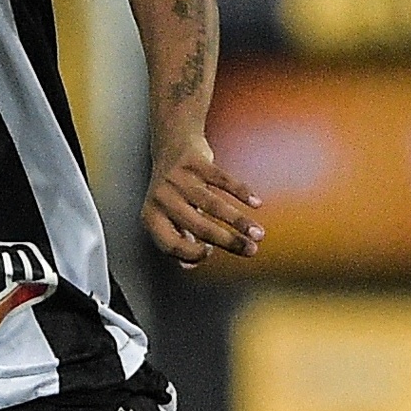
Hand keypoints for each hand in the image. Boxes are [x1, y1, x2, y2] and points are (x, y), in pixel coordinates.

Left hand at [143, 133, 262, 269]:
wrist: (170, 144)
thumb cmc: (173, 189)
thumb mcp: (167, 215)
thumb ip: (178, 239)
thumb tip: (189, 266)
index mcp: (151, 216)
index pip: (170, 244)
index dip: (191, 253)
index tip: (211, 252)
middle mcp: (161, 198)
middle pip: (197, 226)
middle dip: (227, 242)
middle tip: (251, 250)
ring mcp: (177, 178)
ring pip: (213, 205)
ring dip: (239, 221)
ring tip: (258, 233)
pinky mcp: (193, 161)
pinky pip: (222, 179)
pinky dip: (241, 192)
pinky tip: (256, 203)